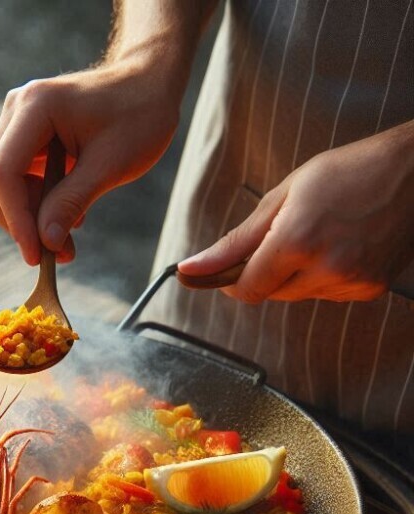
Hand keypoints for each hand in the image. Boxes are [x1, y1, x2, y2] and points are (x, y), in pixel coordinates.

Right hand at [0, 62, 184, 265]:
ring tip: (65, 239)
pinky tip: (64, 215)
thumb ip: (72, 201)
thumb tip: (46, 241)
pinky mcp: (23, 140)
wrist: (148, 86)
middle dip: (19, 222)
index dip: (16, 218)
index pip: (4, 172)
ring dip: (27, 220)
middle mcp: (16, 111)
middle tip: (56, 252)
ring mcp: (16, 125)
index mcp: (36, 105)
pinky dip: (34, 208)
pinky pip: (14, 184)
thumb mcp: (111, 163)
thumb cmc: (138, 115)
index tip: (37, 254)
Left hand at [178, 121, 413, 302]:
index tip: (224, 272)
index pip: (247, 288)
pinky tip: (341, 245)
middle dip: (266, 271)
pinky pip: (327, 295)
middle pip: (270, 294)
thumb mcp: (284, 195)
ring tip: (320, 233)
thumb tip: (191, 269)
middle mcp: (325, 267)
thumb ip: (236, 240)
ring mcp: (351, 281)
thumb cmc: (348, 171)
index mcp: (298, 240)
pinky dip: (323, 277)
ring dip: (295, 275)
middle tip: (283, 236)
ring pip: (298, 296)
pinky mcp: (369, 289)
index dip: (231, 282)